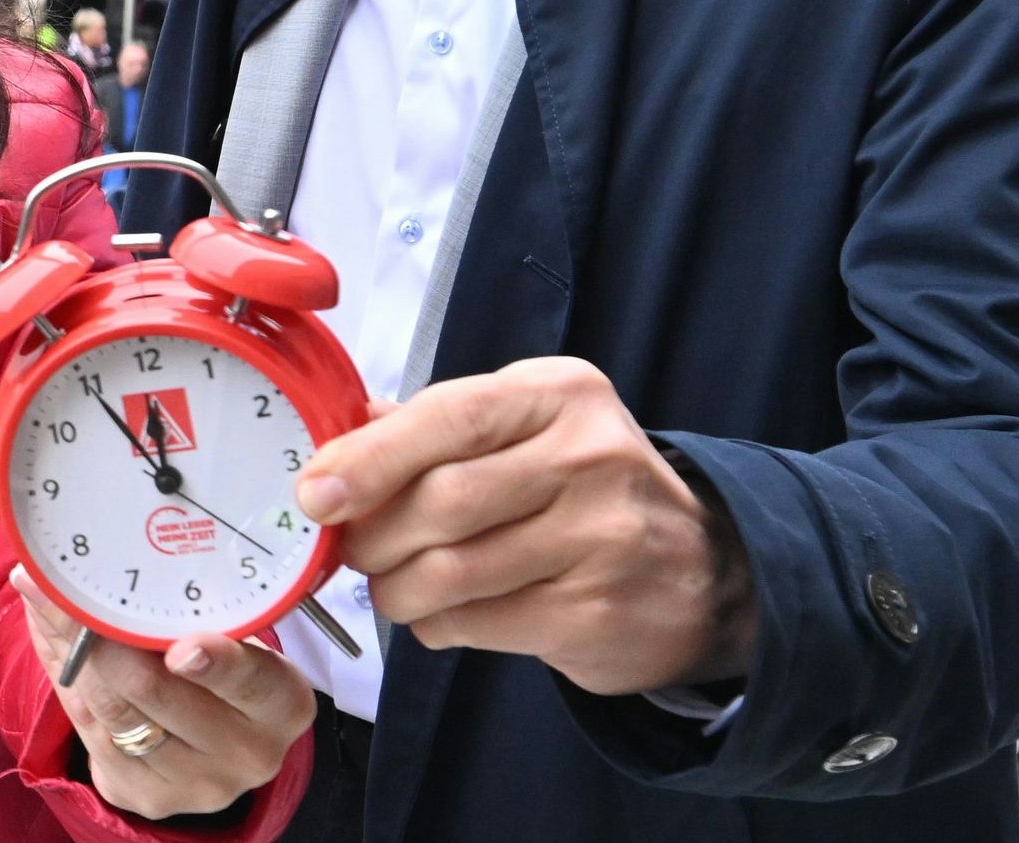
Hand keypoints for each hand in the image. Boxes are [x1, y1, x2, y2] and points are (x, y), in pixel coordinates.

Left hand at [19, 589, 310, 820]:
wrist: (212, 746)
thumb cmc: (218, 671)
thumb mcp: (221, 634)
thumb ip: (173, 604)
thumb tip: (82, 561)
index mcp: (282, 703)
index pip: (254, 680)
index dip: (217, 663)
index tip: (182, 648)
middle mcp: (249, 752)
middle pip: (158, 690)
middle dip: (104, 637)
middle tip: (67, 591)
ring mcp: (199, 784)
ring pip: (115, 712)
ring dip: (74, 656)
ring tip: (49, 604)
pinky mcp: (149, 798)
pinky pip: (93, 734)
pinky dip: (71, 686)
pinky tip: (61, 653)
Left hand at [296, 356, 752, 693]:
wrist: (703, 573)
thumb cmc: (587, 491)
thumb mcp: (529, 428)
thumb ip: (437, 425)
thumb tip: (338, 438)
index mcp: (560, 395)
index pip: (448, 416)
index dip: (369, 458)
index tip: (316, 493)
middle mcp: (589, 458)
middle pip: (440, 501)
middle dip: (373, 536)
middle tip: (353, 551)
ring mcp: (600, 539)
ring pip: (450, 571)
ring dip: (396, 589)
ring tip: (392, 587)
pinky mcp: (594, 613)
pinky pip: (475, 623)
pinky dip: (435, 624)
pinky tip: (442, 615)